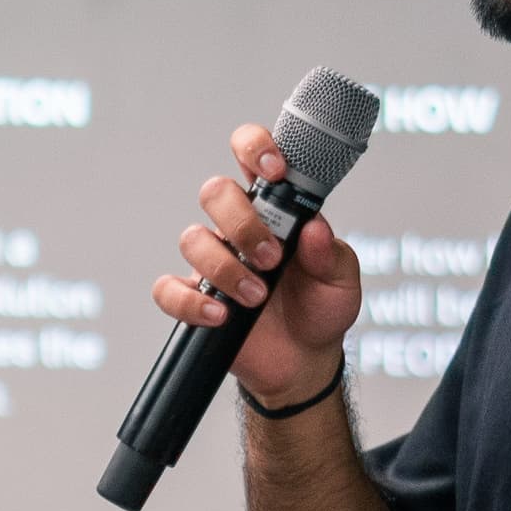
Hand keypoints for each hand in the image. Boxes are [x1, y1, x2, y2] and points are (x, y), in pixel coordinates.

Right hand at [150, 121, 363, 409]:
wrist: (304, 362)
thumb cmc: (321, 309)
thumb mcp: (342, 281)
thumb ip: (331, 254)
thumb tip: (314, 229)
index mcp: (274, 209)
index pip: (251, 156)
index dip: (255, 149)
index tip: (274, 171)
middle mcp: (238, 228)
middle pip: (215, 192)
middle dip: (242, 223)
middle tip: (272, 258)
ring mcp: (213, 262)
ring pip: (193, 239)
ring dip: (226, 268)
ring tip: (257, 297)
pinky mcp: (195, 298)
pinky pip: (169, 289)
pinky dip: (190, 301)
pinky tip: (221, 315)